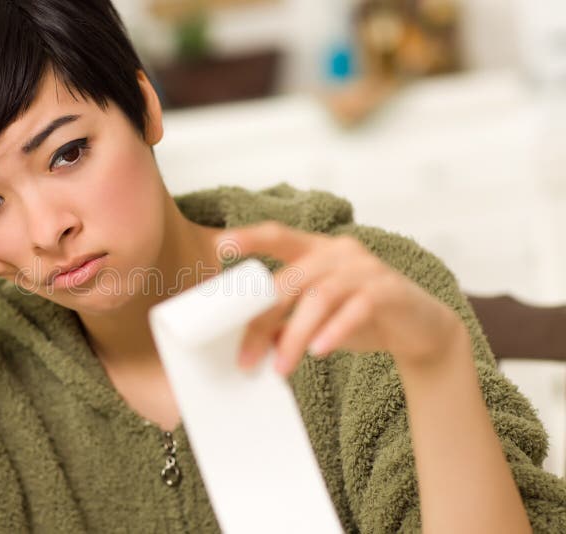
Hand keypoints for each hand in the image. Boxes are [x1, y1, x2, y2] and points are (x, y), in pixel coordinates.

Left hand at [216, 221, 467, 375]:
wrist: (421, 330)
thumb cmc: (360, 318)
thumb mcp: (316, 319)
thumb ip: (285, 321)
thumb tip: (247, 341)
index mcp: (317, 250)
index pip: (279, 235)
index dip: (250, 238)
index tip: (220, 246)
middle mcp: (339, 251)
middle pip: (290, 279)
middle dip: (262, 320)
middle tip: (245, 357)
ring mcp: (366, 268)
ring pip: (319, 297)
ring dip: (295, 335)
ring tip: (281, 368)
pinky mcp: (388, 291)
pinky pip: (356, 308)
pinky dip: (334, 331)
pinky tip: (319, 352)